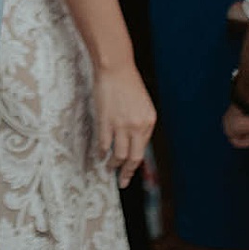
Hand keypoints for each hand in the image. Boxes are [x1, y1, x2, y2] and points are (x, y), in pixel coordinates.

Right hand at [91, 66, 156, 186]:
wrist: (115, 67)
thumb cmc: (128, 83)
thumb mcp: (141, 105)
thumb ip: (140, 123)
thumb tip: (134, 142)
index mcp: (149, 122)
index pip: (143, 149)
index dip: (135, 161)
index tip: (130, 168)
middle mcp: (138, 126)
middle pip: (134, 158)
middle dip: (128, 173)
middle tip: (123, 182)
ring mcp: (121, 125)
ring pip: (118, 155)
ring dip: (113, 165)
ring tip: (109, 168)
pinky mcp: (106, 122)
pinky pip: (104, 144)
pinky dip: (101, 152)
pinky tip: (99, 155)